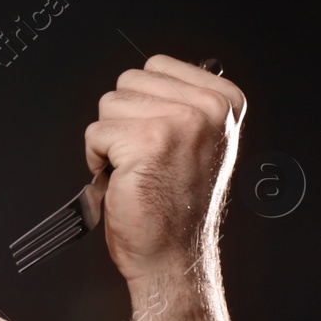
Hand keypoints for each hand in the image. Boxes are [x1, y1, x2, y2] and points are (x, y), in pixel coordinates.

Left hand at [84, 54, 246, 281]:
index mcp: (224, 101)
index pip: (157, 66)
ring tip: (134, 167)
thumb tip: (149, 76)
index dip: (143, 103)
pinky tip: (121, 178)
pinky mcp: (146, 142)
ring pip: (109, 104)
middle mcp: (208, 109)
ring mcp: (179, 122)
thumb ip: (182, 102)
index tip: (157, 138)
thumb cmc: (177, 205)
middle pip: (129, 81)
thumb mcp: (199, 140)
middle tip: (142, 157)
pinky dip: (96, 158)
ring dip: (110, 139)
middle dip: (123, 120)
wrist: (173, 254)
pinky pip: (95, 133)